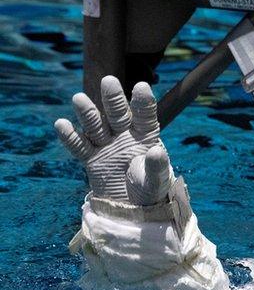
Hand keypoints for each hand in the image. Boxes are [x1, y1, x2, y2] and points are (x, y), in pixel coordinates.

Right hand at [55, 76, 173, 205]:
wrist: (132, 208)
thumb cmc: (149, 190)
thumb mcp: (156, 181)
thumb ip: (156, 166)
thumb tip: (156, 151)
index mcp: (145, 136)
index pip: (144, 116)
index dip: (143, 102)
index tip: (142, 86)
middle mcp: (124, 135)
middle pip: (118, 114)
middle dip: (113, 99)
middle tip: (109, 81)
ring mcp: (106, 145)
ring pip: (96, 126)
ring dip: (88, 114)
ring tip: (79, 99)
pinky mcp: (91, 158)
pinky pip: (79, 146)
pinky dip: (70, 137)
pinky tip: (61, 124)